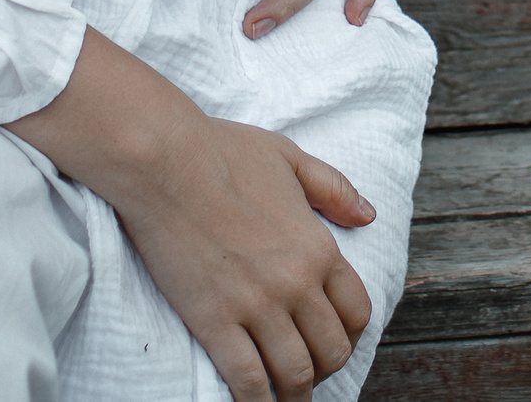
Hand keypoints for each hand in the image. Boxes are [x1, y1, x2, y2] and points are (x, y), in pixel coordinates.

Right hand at [7, 31, 373, 401]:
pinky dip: (257, 400)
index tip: (331, 339)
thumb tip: (367, 216)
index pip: (356, 312)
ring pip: (295, 373)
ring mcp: (256, 306)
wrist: (163, 161)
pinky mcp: (214, 321)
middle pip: (332, 350)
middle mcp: (296, 283)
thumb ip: (333, 189)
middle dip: (325, 369)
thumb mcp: (289, 158)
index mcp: (319, 247)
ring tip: (285, 397)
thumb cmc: (222, 152)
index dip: (349, 333)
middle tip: (307, 372)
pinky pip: (247, 379)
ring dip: (296, 393)